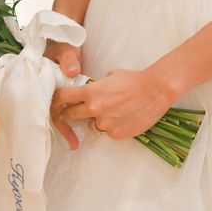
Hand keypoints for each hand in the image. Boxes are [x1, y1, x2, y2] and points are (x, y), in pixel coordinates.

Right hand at [44, 39, 82, 148]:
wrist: (62, 37)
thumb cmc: (61, 43)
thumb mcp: (65, 49)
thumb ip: (68, 59)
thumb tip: (71, 71)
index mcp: (47, 81)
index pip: (51, 103)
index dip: (59, 117)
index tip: (66, 128)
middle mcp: (50, 89)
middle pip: (55, 113)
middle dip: (64, 129)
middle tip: (74, 143)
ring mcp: (58, 91)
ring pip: (61, 113)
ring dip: (68, 127)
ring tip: (76, 143)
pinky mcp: (67, 92)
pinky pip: (68, 108)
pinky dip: (73, 118)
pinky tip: (81, 126)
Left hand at [50, 67, 174, 147]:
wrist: (155, 91)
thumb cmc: (133, 80)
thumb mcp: (109, 77)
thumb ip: (95, 86)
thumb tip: (89, 91)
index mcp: (90, 92)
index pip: (63, 97)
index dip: (57, 100)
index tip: (56, 102)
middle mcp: (94, 109)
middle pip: (70, 115)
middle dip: (70, 113)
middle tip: (74, 112)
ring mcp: (104, 123)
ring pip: (91, 125)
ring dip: (96, 121)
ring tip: (113, 111)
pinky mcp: (116, 133)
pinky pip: (107, 132)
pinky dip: (112, 127)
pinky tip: (123, 117)